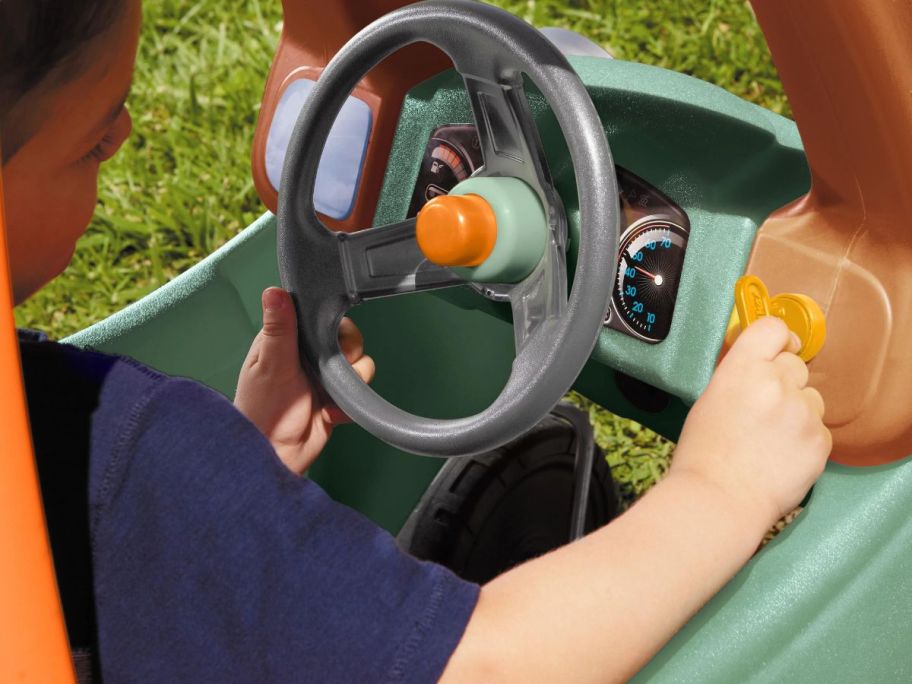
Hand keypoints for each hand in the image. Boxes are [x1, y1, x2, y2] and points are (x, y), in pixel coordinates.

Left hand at [234, 287, 374, 474]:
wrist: (274, 456)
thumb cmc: (259, 411)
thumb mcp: (270, 365)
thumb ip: (278, 329)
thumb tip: (274, 291)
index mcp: (289, 341)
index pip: (323, 317)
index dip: (334, 325)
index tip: (330, 339)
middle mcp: (309, 356)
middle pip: (348, 339)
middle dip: (347, 356)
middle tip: (328, 371)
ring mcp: (324, 378)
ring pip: (360, 365)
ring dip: (350, 382)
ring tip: (328, 396)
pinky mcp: (337, 399)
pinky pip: (360, 392)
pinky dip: (350, 404)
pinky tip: (330, 412)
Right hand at [670, 316, 830, 532]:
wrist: (719, 499)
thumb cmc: (703, 454)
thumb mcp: (709, 399)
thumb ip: (738, 376)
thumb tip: (758, 366)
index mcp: (742, 368)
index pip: (774, 328)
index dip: (777, 338)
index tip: (777, 348)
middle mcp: (777, 382)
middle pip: (795, 364)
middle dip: (783, 380)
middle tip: (763, 408)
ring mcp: (803, 412)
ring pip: (810, 397)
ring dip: (796, 410)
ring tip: (770, 438)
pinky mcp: (821, 440)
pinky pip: (819, 428)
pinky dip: (804, 439)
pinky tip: (780, 455)